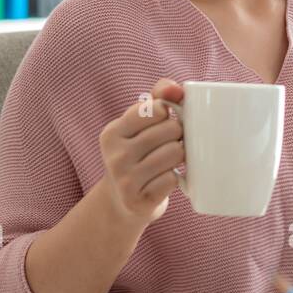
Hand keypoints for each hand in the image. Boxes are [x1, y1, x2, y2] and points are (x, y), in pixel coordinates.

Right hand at [96, 78, 184, 227]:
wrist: (121, 203)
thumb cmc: (138, 154)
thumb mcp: (140, 124)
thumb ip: (159, 95)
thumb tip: (178, 89)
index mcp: (112, 133)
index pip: (156, 108)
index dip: (168, 114)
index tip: (163, 124)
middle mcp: (115, 156)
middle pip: (171, 129)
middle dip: (178, 135)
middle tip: (170, 144)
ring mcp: (125, 181)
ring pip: (175, 153)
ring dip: (180, 156)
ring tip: (171, 161)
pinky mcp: (139, 202)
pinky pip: (173, 179)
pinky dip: (176, 179)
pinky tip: (165, 180)